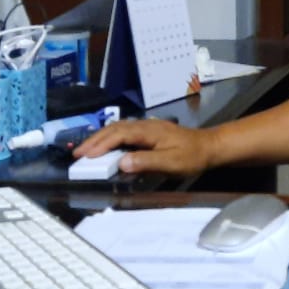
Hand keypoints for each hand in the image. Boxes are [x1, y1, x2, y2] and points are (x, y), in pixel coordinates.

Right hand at [73, 118, 212, 175]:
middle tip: (78, 154)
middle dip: (94, 140)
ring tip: (86, 151)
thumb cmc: (192, 156)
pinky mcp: (149, 132)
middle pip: (114, 129)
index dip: (101, 145)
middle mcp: (145, 125)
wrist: (210, 146)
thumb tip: (122, 163)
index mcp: (148, 131)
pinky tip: (107, 146)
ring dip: (101, 138)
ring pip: (118, 128)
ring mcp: (147, 127)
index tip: (86, 156)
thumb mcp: (171, 163)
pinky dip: (111, 138)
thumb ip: (146, 162)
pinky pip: (124, 132)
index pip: (118, 135)